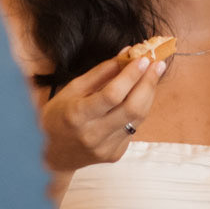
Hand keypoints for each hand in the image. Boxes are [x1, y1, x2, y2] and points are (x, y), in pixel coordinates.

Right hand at [37, 49, 166, 173]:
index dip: (131, 76)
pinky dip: (139, 108)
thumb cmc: (58, 116)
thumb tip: (125, 54)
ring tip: (153, 75)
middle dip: (148, 83)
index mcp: (77, 116)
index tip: (143, 59)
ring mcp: (106, 147)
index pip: (112, 95)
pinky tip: (139, 95)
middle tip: (157, 64)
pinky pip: (133, 128)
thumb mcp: (71, 90)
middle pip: (132, 108)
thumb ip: (99, 73)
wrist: (52, 154)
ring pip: (138, 118)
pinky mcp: (115, 154)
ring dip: (148, 94)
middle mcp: (93, 135)